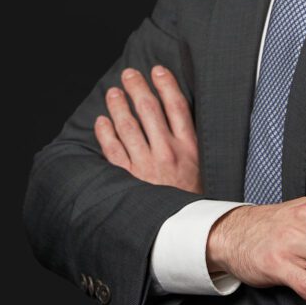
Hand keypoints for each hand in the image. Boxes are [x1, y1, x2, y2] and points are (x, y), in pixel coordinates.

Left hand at [94, 65, 202, 193]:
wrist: (185, 234)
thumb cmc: (195, 201)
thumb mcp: (204, 170)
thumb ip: (193, 146)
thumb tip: (182, 121)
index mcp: (189, 148)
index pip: (176, 106)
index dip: (166, 84)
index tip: (157, 70)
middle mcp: (167, 152)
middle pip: (149, 109)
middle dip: (137, 87)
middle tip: (129, 74)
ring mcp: (146, 165)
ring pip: (128, 125)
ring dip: (119, 105)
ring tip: (113, 93)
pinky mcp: (128, 178)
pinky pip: (112, 149)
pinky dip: (105, 132)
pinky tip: (101, 121)